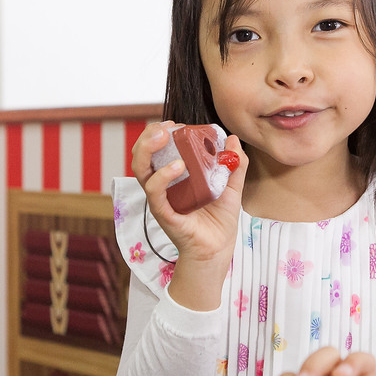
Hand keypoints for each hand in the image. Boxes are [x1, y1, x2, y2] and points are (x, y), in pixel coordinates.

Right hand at [130, 121, 247, 309]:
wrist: (218, 251)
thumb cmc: (219, 221)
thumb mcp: (232, 187)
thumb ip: (234, 164)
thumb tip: (233, 139)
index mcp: (173, 177)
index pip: (157, 149)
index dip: (161, 132)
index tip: (176, 124)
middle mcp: (162, 186)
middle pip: (142, 155)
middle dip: (148, 136)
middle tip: (165, 126)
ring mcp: (161, 199)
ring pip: (141, 169)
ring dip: (148, 149)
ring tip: (164, 136)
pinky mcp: (164, 213)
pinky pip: (155, 193)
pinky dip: (162, 176)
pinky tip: (177, 166)